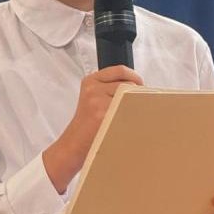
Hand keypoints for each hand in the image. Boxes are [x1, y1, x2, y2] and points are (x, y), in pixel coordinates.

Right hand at [43, 65, 142, 192]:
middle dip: (136, 94)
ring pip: (129, 98)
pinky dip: (132, 118)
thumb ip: (109, 87)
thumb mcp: (92, 98)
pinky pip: (127, 112)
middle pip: (128, 84)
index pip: (120, 70)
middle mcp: (92, 89)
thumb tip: (138, 86)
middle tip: (137, 104)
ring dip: (134, 106)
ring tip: (129, 115)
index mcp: (90, 81)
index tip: (140, 85)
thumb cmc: (87, 123)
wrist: (74, 143)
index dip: (134, 77)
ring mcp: (97, 101)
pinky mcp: (102, 115)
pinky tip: (126, 124)